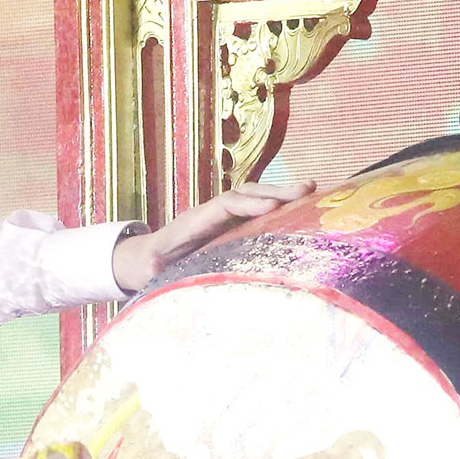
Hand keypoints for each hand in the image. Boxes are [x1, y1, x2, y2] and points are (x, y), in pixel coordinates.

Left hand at [110, 180, 316, 291]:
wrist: (147, 256)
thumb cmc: (151, 265)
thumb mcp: (150, 268)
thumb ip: (154, 267)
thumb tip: (153, 268)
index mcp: (193, 223)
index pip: (224, 206)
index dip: (248, 205)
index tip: (272, 209)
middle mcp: (211, 213)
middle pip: (245, 194)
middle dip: (275, 191)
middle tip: (305, 191)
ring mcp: (224, 216)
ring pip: (254, 198)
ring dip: (282, 194)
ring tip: (312, 190)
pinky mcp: (233, 224)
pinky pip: (257, 210)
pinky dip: (279, 206)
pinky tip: (303, 206)